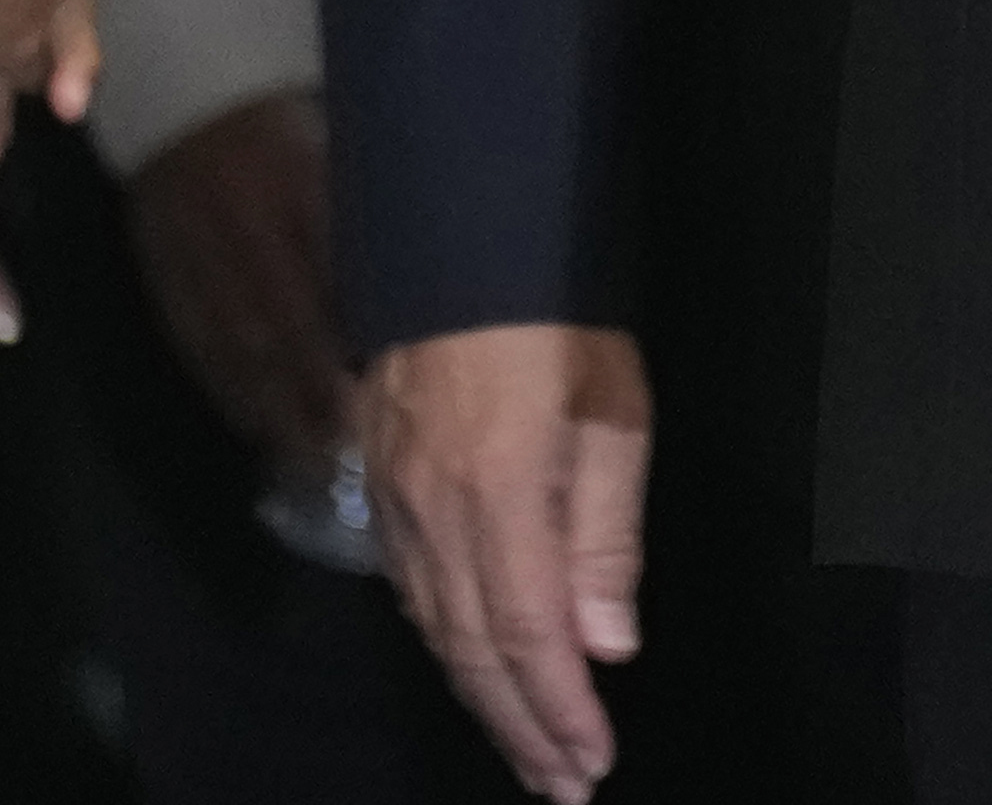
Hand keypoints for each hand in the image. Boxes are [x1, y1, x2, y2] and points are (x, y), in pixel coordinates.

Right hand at [126, 89, 349, 473]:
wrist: (184, 87)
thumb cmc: (283, 115)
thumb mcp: (336, 142)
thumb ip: (364, 209)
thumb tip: (412, 280)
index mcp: (301, 187)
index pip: (336, 281)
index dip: (357, 345)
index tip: (386, 398)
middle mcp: (251, 229)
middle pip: (287, 327)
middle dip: (317, 396)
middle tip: (350, 453)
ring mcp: (201, 254)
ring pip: (240, 345)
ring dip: (273, 407)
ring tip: (307, 458)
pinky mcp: (164, 270)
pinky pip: (195, 339)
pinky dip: (224, 387)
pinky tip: (251, 421)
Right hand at [369, 323, 654, 803]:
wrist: (457, 240)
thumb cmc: (553, 314)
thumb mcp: (611, 411)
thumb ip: (605, 531)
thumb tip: (604, 643)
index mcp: (500, 494)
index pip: (530, 637)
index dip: (559, 712)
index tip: (590, 764)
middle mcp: (436, 514)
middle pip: (475, 651)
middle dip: (521, 727)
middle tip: (560, 782)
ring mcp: (398, 502)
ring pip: (438, 628)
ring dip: (484, 697)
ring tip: (526, 745)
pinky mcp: (381, 485)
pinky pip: (413, 589)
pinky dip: (447, 643)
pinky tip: (472, 663)